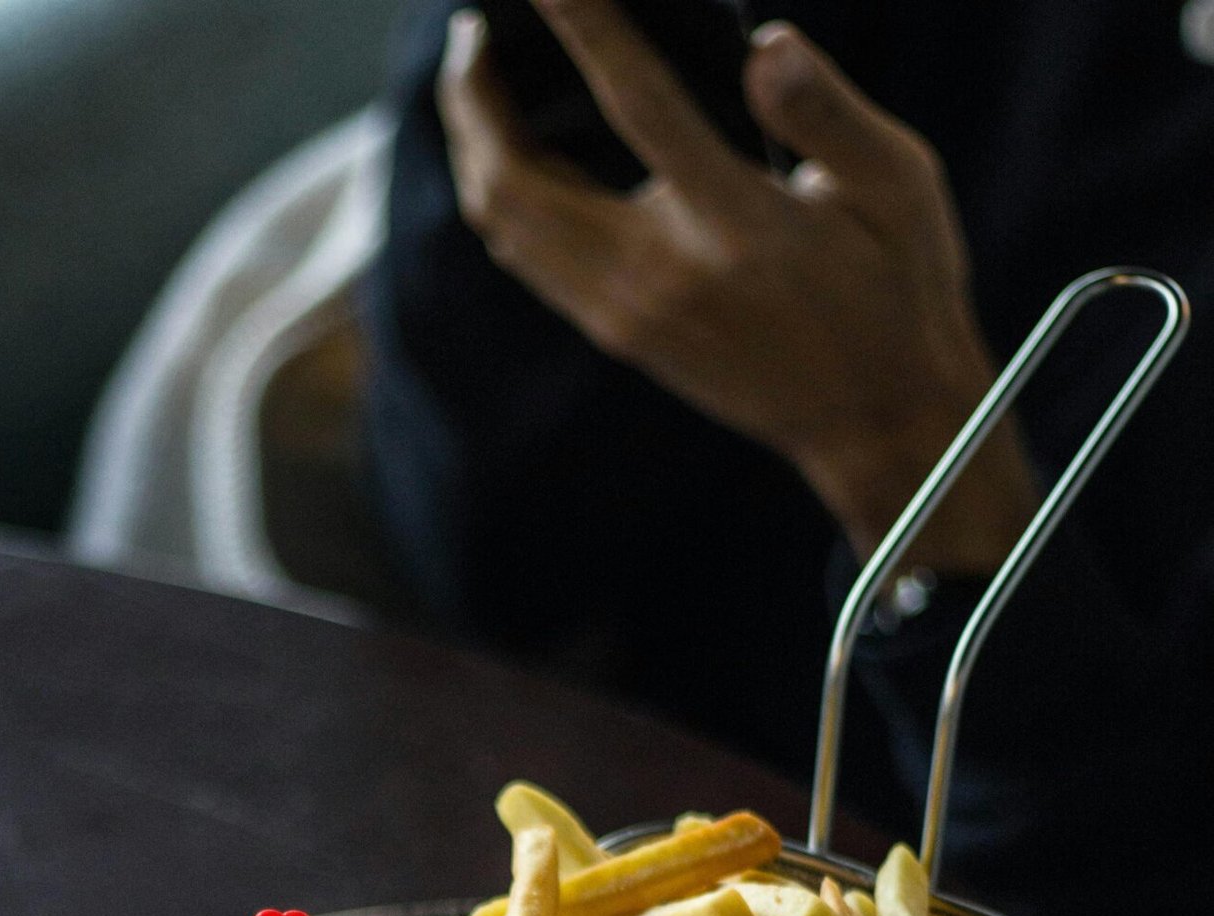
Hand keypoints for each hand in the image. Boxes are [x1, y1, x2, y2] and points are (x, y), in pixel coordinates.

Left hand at [438, 4, 1035, 573]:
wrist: (872, 421)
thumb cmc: (895, 288)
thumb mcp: (897, 185)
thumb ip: (827, 110)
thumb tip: (765, 42)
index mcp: (736, 225)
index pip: (637, 102)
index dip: (581, 22)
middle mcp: (662, 275)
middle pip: (517, 181)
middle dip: (476, 96)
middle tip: (471, 29)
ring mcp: (628, 313)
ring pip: (505, 225)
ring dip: (472, 145)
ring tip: (473, 77)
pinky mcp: (618, 335)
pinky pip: (527, 259)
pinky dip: (496, 196)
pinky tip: (502, 151)